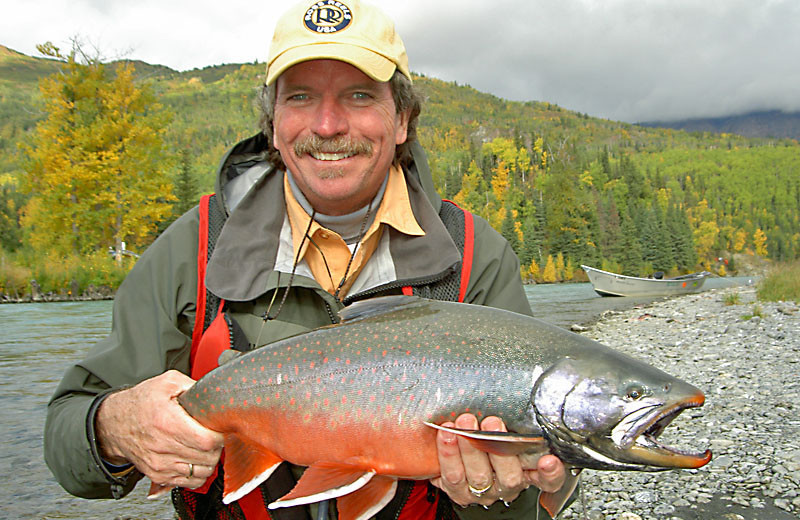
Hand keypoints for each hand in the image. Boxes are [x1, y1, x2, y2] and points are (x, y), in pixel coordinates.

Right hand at [95, 370, 223, 490]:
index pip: (207, 441)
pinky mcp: (159, 476)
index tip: (219, 428)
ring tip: (206, 447)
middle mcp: (164, 447)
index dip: (219, 435)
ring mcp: (161, 465)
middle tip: (214, 436)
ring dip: (210, 460)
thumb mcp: (167, 382)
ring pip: (202, 473)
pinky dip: (199, 473)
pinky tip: (196, 459)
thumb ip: (194, 386)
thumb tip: (214, 394)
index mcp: (168, 422)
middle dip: (217, 447)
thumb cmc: (140, 403)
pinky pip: (190, 482)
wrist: (114, 424)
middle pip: (208, 458)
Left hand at [429, 413, 564, 507]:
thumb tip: (516, 391)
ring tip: (463, 423)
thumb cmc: (484, 433)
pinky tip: (446, 434)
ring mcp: (484, 490)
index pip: (547, 479)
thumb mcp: (504, 426)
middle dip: (499, 448)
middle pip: (511, 476)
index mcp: (526, 470)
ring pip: (480, 475)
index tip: (548, 460)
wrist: (450, 451)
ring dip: (470, 447)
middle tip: (492, 423)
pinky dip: (449, 453)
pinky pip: (453, 476)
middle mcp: (507, 483)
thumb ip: (513, 419)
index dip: (551, 473)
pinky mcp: (459, 491)